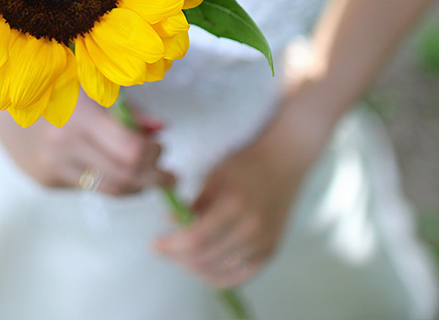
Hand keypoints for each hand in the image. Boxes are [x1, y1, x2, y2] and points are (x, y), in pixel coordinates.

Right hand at [0, 92, 174, 195]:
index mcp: (78, 115)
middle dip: (154, 178)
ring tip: (149, 178)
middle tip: (168, 176)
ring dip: (135, 187)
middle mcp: (62, 146)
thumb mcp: (92, 82)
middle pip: (124, 177)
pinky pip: (85, 185)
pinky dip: (104, 179)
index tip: (163, 148)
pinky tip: (109, 166)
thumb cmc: (49, 77)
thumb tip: (161, 130)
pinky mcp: (42, 180)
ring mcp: (50, 167)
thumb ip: (127, 109)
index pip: (131, 151)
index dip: (155, 154)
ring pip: (107, 189)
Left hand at [152, 140, 305, 287]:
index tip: (154, 245)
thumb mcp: (214, 177)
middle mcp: (251, 230)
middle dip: (177, 258)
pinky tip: (203, 267)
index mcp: (234, 206)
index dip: (170, 246)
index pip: (195, 240)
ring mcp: (263, 244)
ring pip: (218, 272)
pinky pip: (238, 277)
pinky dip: (216, 277)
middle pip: (204, 259)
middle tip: (164, 250)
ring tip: (181, 256)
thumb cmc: (246, 164)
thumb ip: (193, 205)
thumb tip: (171, 225)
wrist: (284, 162)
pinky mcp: (269, 252)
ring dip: (193, 268)